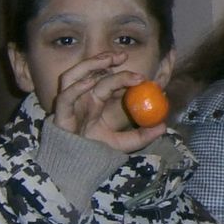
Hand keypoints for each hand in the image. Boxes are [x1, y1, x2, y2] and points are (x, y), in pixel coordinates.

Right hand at [50, 52, 164, 154]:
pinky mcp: (61, 115)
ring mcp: (71, 105)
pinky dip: (76, 88)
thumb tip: (162, 127)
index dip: (122, 74)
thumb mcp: (122, 143)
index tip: (142, 76)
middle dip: (106, 60)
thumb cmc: (94, 151)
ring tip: (108, 60)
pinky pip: (65, 97)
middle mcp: (82, 99)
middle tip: (123, 56)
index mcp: (96, 101)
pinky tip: (90, 83)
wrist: (76, 167)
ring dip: (89, 65)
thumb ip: (141, 136)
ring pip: (72, 76)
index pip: (108, 81)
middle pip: (91, 72)